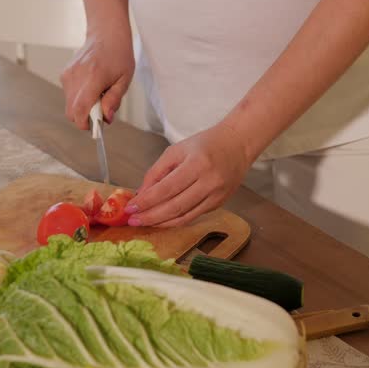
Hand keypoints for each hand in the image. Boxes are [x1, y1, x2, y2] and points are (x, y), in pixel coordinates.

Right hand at [60, 27, 133, 129]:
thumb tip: (107, 118)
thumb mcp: (124, 79)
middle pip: (71, 112)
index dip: (85, 123)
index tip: (96, 125)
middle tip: (101, 110)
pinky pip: (69, 96)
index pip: (80, 109)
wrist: (105, 34)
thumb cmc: (119, 55)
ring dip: (83, 107)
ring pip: (70, 105)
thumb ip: (114, 100)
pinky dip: (79, 98)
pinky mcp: (65, 74)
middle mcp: (76, 77)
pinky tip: (91, 86)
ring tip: (98, 94)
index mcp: (93, 77)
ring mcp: (68, 75)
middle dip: (85, 117)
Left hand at [126, 123, 255, 226]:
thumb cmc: (205, 145)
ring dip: (161, 222)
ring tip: (144, 222)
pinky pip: (193, 217)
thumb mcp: (176, 150)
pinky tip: (161, 221)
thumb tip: (141, 194)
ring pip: (184, 216)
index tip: (131, 207)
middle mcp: (209, 182)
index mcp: (197, 164)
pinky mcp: (219, 204)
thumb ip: (157, 172)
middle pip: (175, 206)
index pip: (167, 188)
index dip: (147, 201)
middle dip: (151, 216)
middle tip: (133, 220)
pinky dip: (175, 221)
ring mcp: (216, 196)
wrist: (238, 145)